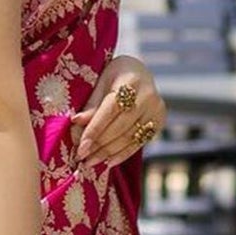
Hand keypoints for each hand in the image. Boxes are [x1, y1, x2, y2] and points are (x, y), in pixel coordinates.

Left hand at [69, 55, 167, 169]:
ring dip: (108, 153)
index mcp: (130, 81)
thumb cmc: (115, 76)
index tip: (80, 148)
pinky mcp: (159, 122)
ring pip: (129, 138)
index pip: (110, 110)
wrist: (140, 73)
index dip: (94, 130)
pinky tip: (108, 162)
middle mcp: (147, 96)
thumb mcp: (100, 83)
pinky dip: (122, 154)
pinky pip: (138, 143)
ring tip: (90, 162)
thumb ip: (91, 105)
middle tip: (82, 157)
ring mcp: (156, 110)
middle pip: (120, 127)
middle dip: (99, 145)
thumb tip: (76, 125)